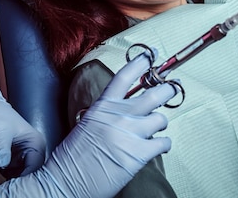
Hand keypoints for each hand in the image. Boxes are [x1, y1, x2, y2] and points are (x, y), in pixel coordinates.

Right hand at [0, 52, 176, 197]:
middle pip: (154, 94)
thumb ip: (104, 113)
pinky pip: (164, 142)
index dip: (141, 63)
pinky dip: (164, 144)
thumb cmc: (71, 157)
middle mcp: (119, 115)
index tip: (152, 54)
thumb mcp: (85, 124)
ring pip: (161, 118)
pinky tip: (158, 147)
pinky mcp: (140, 154)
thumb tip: (120, 109)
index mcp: (103, 106)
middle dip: (167, 90)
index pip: (125, 76)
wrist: (66, 182)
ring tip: (155, 129)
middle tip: (172, 88)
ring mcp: (131, 133)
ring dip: (160, 124)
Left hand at [0, 79, 45, 177]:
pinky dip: (6, 179)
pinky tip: (0, 175)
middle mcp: (32, 153)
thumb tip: (2, 162)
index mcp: (36, 143)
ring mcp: (21, 159)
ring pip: (21, 178)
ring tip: (3, 176)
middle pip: (30, 175)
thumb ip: (1, 146)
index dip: (25, 176)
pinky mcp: (11, 164)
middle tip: (6, 178)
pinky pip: (11, 177)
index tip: (12, 179)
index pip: (35, 167)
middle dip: (19, 179)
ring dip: (12, 180)